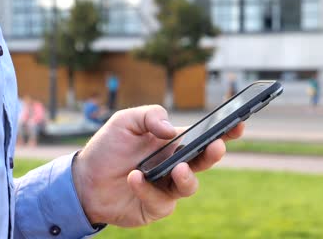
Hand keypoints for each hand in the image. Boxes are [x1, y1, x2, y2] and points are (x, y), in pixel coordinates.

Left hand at [72, 105, 244, 226]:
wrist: (84, 179)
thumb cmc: (108, 147)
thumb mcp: (125, 121)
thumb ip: (150, 115)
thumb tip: (171, 130)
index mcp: (173, 143)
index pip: (204, 136)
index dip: (224, 131)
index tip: (238, 123)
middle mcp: (175, 164)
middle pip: (204, 161)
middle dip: (214, 154)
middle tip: (216, 146)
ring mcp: (167, 187)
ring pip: (189, 186)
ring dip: (186, 177)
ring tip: (177, 167)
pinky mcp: (156, 206)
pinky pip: (161, 201)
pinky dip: (147, 189)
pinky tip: (134, 178)